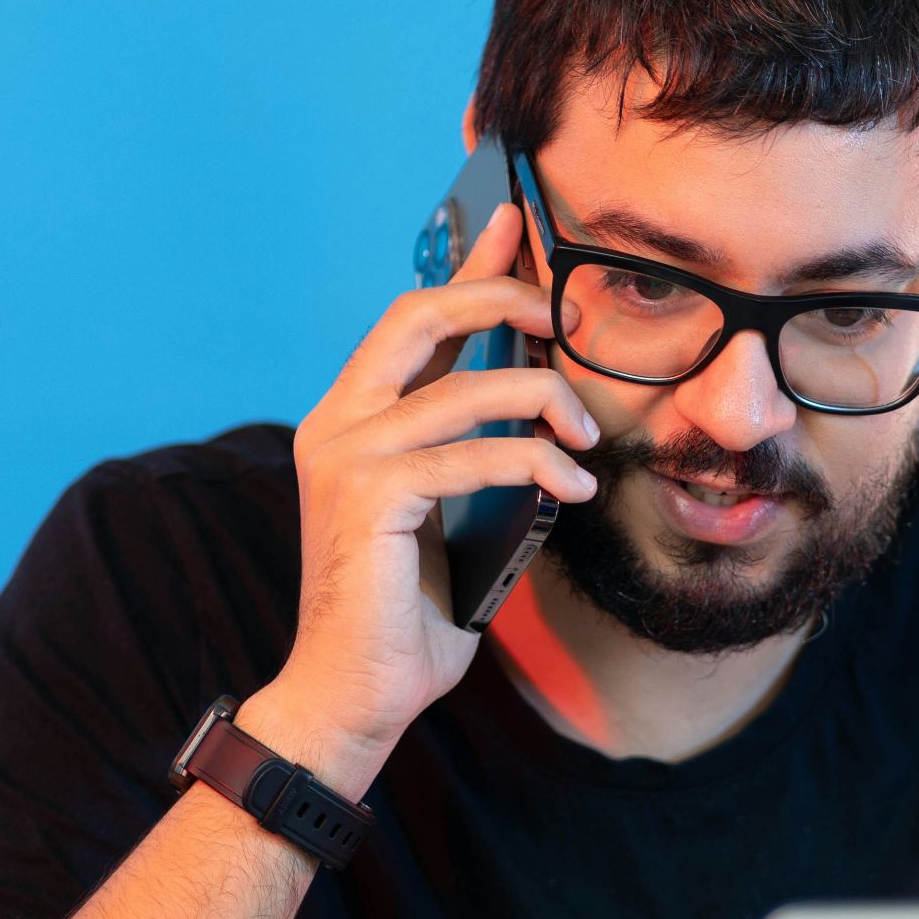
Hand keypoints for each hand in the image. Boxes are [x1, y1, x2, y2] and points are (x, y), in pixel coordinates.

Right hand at [256, 203, 597, 781]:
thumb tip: (544, 405)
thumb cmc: (407, 611)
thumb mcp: (451, 514)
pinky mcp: (368, 497)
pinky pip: (473, 455)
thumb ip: (474, 452)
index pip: (413, 317)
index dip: (470, 266)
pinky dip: (535, 465)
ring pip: (465, 388)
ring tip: (583, 438)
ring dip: (543, 402)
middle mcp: (335, 422)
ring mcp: (344, 456)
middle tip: (564, 320)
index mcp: (350, 419)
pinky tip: (570, 487)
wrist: (355, 695)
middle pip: (421, 315)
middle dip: (501, 298)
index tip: (518, 223)